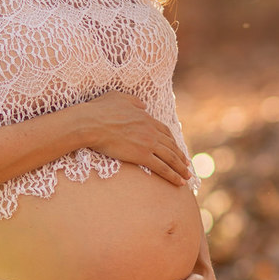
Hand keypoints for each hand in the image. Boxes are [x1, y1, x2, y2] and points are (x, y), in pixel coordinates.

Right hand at [75, 91, 191, 186]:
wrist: (91, 123)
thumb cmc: (99, 110)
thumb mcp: (118, 97)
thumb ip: (134, 101)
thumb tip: (143, 106)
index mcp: (146, 118)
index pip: (165, 132)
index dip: (173, 142)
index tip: (177, 148)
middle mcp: (151, 130)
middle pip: (171, 145)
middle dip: (181, 156)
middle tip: (187, 165)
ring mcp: (148, 143)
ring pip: (170, 158)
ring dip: (180, 168)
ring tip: (187, 176)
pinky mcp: (142, 155)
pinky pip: (162, 168)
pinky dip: (173, 175)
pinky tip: (179, 182)